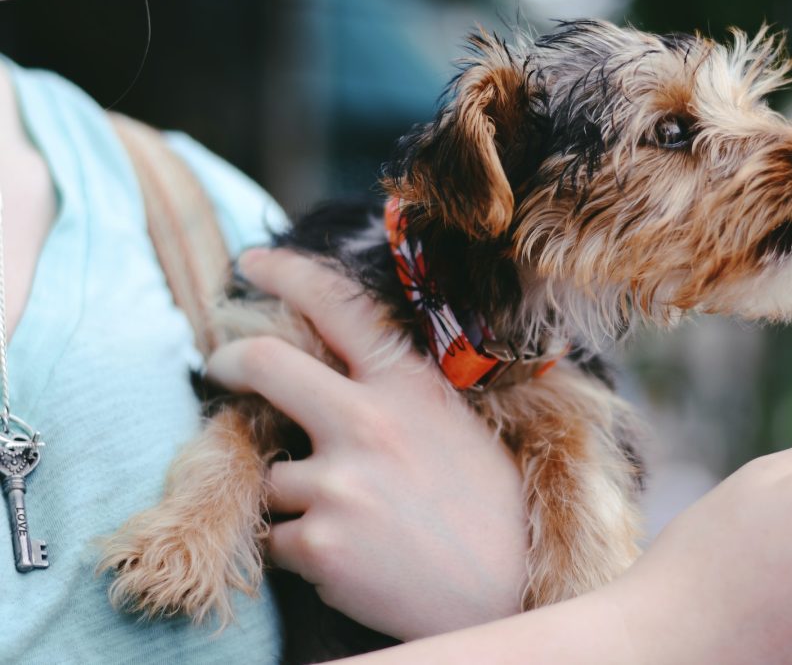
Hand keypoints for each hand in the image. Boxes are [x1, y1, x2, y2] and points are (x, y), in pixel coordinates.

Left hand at [207, 248, 527, 639]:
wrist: (508, 592)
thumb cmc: (492, 509)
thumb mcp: (456, 427)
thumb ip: (399, 396)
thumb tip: (337, 377)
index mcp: (409, 386)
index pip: (338, 306)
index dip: (286, 273)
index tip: (251, 263)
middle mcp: (368, 421)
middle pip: (265, 363)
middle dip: (228, 361)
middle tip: (218, 366)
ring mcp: (339, 482)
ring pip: (271, 475)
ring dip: (294, 498)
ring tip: (354, 524)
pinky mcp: (319, 542)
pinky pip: (275, 538)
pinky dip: (298, 550)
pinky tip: (351, 559)